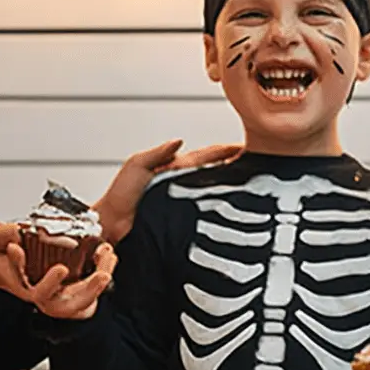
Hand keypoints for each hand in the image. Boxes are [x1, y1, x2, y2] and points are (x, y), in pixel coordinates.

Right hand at [0, 212, 118, 318]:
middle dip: (87, 290)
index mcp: (9, 277)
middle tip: (105, 270)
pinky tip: (97, 251)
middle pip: (61, 302)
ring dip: (90, 281)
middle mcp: (24, 283)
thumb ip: (2, 232)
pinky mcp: (36, 269)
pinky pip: (66, 280)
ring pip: (68, 294)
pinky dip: (84, 270)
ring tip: (106, 257)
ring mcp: (32, 278)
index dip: (51, 285)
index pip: (35, 292)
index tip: (62, 269)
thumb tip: (27, 232)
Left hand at [92, 138, 242, 242]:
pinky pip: (206, 214)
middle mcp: (182, 185)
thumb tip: (180, 141)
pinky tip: (234, 215)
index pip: (207, 156)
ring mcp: (184, 204)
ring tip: (254, 189)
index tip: (248, 147)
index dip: (226, 150)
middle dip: (237, 168)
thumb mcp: (137, 165)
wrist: (109, 227)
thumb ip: (158, 153)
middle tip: (260, 167)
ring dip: (232, 190)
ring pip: (213, 194)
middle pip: (216, 173)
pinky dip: (220, 211)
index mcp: (174, 168)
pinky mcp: (183, 222)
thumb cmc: (118, 196)